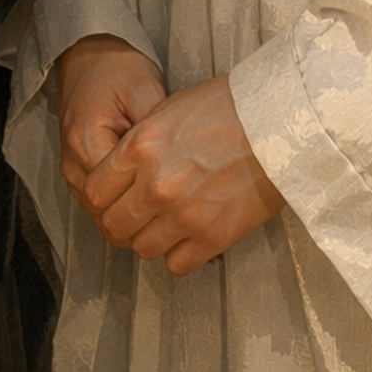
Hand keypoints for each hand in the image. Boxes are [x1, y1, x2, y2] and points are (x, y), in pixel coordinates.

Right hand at [57, 35, 167, 204]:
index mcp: (86, 140)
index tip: (172, 190)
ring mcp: (70, 170)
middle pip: (105, 212)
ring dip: (128, 212)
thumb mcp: (145, 90)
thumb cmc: (119, 70)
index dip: (146, 198)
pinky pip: (96, 205)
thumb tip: (178, 168)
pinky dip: (119, 205)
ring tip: (159, 199)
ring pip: (99, 215)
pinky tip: (143, 193)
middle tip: (171, 202)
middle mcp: (72, 161)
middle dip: (139, 213)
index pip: (114, 195)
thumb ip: (156, 131)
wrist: (91, 58)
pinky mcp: (76, 173)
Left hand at [81, 72, 284, 276]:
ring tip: (168, 223)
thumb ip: (140, 143)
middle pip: (115, 225)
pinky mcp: (212, 236)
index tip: (115, 195)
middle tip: (140, 214)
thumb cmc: (226, 106)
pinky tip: (190, 235)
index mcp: (140, 147)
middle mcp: (155, 184)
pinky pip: (176, 264)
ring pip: (143, 249)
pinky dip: (179, 254)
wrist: (276, 122)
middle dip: (123, 221)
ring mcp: (183, 214)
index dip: (103, 195)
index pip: (95, 190)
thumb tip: (125, 170)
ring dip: (151, 238)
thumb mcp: (170, 109)